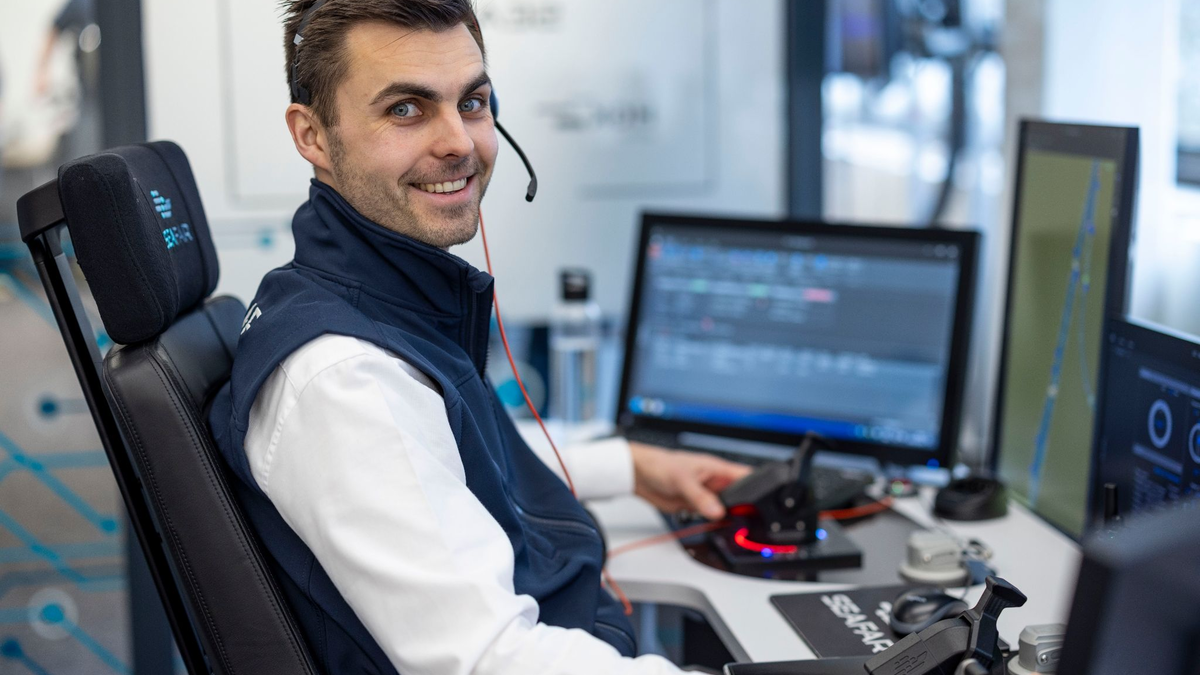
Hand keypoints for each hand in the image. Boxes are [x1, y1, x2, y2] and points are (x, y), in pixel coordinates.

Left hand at [629, 443, 751, 519]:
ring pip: (726, 510)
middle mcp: (716, 483)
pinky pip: (711, 518)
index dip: (759, 487)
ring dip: (728, 518)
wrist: (640, 475)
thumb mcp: (683, 480)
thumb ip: (700, 497)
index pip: (746, 476)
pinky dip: (713, 524)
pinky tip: (713, 527)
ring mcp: (707, 496)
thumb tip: (717, 511)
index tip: (763, 502)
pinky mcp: (697, 507)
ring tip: (728, 525)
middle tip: (746, 520)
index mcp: (718, 469)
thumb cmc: (661, 464)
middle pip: (740, 497)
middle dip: (745, 508)